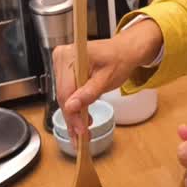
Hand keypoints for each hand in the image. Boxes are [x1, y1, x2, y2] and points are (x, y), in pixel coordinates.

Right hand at [53, 19, 162, 140]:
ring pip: (64, 96)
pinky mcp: (65, 70)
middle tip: (80, 136)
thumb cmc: (119, 60)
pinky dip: (75, 105)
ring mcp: (62, 63)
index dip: (72, 114)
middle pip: (63, 95)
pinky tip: (81, 118)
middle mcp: (62, 57)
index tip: (80, 130)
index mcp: (70, 55)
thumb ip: (89, 93)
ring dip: (73, 114)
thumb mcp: (107, 79)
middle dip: (73, 117)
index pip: (66, 91)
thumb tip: (71, 106)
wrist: (125, 51)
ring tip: (82, 131)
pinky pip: (67, 91)